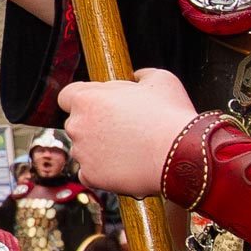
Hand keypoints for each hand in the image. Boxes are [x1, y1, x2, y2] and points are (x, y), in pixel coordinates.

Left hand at [58, 69, 197, 196]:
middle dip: (94, 125)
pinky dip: (103, 171)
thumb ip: (140, 75)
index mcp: (87, 98)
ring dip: (99, 148)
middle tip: (123, 128)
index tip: (100, 105)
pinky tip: (123, 165)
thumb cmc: (170, 115)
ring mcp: (82, 152)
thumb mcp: (160, 79)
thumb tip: (137, 76)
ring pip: (83, 148)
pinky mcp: (91, 176)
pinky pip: (90, 172)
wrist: (182, 155)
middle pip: (77, 123)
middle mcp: (77, 125)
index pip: (68, 96)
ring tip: (129, 149)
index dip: (85, 99)